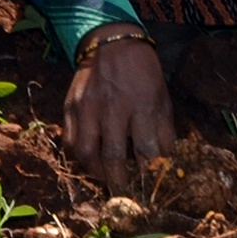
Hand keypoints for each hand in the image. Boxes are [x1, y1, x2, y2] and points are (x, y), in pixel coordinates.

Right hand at [64, 31, 176, 188]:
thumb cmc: (143, 73)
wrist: (111, 42)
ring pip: (85, 152)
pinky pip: (69, 139)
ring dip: (96, 172)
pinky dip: (78, 155)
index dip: (149, 176)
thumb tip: (167, 163)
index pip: (146, 150)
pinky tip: (89, 158)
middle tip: (126, 195)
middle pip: (113, 156)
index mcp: (141, 105)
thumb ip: (163, 132)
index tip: (152, 190)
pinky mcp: (70, 105)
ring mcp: (87, 107)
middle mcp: (112, 108)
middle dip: (120, 182)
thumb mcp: (162, 98)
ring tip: (105, 178)